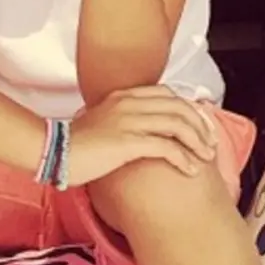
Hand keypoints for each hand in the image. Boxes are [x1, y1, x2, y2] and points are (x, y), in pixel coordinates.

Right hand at [63, 86, 220, 186]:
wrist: (53, 152)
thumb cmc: (75, 144)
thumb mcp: (101, 122)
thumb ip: (121, 120)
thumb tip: (139, 133)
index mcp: (124, 95)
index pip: (168, 94)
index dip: (190, 109)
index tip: (200, 126)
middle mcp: (129, 103)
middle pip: (179, 107)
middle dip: (200, 126)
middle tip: (210, 144)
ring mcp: (129, 121)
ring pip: (178, 124)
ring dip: (197, 142)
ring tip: (205, 157)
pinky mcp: (128, 142)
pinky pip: (166, 147)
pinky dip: (183, 158)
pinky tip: (190, 169)